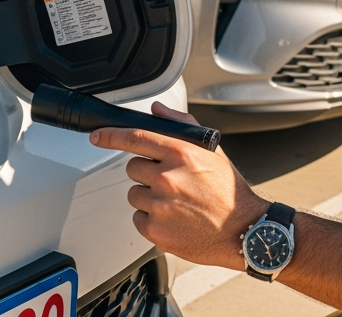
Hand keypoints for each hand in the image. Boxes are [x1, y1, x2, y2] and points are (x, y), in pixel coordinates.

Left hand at [90, 102, 267, 269]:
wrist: (243, 230)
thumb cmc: (228, 191)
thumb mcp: (211, 151)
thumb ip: (181, 126)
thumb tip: (157, 111)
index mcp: (181, 154)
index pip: (136, 137)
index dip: (111, 135)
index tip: (98, 136)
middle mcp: (168, 178)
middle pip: (132, 167)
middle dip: (146, 172)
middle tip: (169, 181)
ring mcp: (160, 206)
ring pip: (133, 194)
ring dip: (147, 197)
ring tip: (174, 202)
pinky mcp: (156, 231)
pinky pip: (137, 218)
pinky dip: (150, 219)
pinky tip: (173, 218)